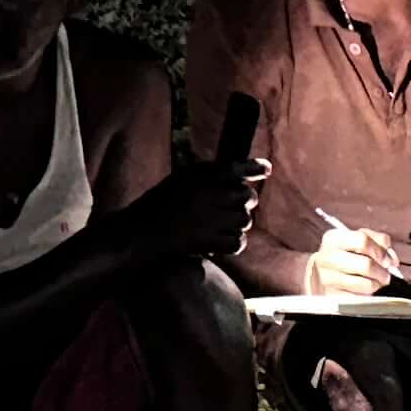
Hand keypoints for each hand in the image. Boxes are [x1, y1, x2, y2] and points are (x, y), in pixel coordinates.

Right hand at [135, 143, 262, 262]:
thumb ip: (218, 172)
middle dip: (244, 202)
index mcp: (199, 175)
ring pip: (245, 220)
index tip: (266, 169)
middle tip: (228, 208)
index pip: (236, 168)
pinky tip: (221, 239)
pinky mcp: (209, 242)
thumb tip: (261, 168)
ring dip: (238, 223)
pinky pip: (238, 242)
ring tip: (219, 224)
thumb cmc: (166, 203)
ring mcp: (209, 219)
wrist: (144, 230)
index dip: (254, 168)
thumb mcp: (187, 177)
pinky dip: (233, 242)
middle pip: (248, 197)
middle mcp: (206, 194)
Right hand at [306, 224, 401, 297]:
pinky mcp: (334, 297)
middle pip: (366, 265)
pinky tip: (367, 290)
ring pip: (366, 284)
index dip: (380, 251)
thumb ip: (376, 241)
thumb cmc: (342, 256)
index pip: (362, 240)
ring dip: (377, 284)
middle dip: (382, 271)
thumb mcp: (354, 241)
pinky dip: (369, 295)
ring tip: (377, 281)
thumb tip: (391, 257)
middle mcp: (327, 258)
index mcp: (333, 239)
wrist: (317, 276)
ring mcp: (328, 279)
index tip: (387, 259)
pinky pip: (361, 298)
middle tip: (385, 274)